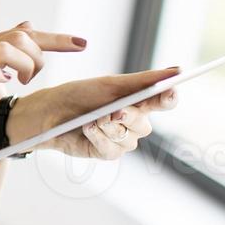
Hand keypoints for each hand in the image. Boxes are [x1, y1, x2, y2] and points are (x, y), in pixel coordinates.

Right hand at [0, 20, 85, 166]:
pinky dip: (2, 76)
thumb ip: (9, 53)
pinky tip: (5, 85)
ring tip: (23, 83)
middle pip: (20, 35)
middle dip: (40, 57)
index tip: (82, 44)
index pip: (25, 32)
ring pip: (7, 46)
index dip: (56, 38)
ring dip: (26, 66)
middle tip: (33, 79)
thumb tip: (28, 25)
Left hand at [12, 66, 182, 160]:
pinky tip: (87, 129)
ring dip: (109, 128)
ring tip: (93, 119)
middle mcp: (133, 123)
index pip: (163, 102)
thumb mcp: (110, 84)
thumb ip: (142, 80)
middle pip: (144, 124)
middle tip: (115, 111)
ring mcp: (121, 140)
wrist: (47, 112)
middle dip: (129, 117)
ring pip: (128, 139)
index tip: (169, 91)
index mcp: (138, 102)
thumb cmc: (78, 94)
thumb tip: (176, 71)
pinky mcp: (106, 153)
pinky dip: (99, 137)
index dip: (169, 98)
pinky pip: (112, 149)